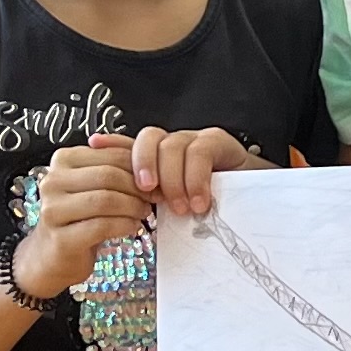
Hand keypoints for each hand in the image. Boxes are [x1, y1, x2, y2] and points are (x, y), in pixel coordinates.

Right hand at [11, 136, 152, 298]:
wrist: (53, 255)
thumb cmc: (78, 217)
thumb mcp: (95, 185)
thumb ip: (117, 166)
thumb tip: (149, 156)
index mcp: (63, 160)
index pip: (111, 154)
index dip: (140, 166)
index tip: (155, 179)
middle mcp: (53, 181)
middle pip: (109, 176)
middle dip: (138, 188)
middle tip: (153, 198)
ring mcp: (53, 209)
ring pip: (106, 200)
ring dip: (133, 207)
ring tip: (143, 212)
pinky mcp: (61, 237)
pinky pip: (102, 226)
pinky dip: (124, 225)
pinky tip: (131, 226)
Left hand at [119, 125, 259, 218]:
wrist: (257, 205)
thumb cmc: (216, 209)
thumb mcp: (177, 209)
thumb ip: (155, 204)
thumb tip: (120, 211)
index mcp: (161, 160)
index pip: (131, 144)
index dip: (113, 143)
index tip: (94, 145)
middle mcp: (175, 145)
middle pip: (148, 138)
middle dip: (142, 164)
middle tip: (148, 193)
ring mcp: (196, 140)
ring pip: (172, 145)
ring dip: (173, 179)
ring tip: (182, 208)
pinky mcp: (218, 142)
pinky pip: (199, 152)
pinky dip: (195, 179)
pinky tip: (200, 201)